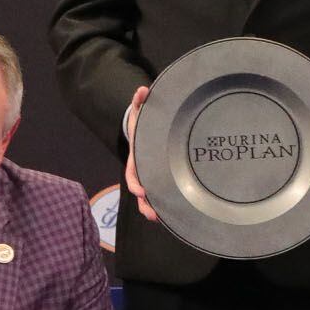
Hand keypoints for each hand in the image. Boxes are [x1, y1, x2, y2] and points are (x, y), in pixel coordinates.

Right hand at [120, 84, 155, 220]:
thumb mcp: (141, 113)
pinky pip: (162, 194)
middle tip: (152, 214)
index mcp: (137, 158)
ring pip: (150, 197)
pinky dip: (167, 204)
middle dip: (145, 203)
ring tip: (160, 219)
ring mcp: (151, 177)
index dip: (136, 182)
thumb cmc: (144, 124)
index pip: (132, 173)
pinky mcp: (161, 180)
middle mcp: (142, 171)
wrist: (147, 132)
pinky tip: (177, 214)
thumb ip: (140, 102)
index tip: (140, 190)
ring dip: (153, 208)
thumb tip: (142, 89)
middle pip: (141, 191)